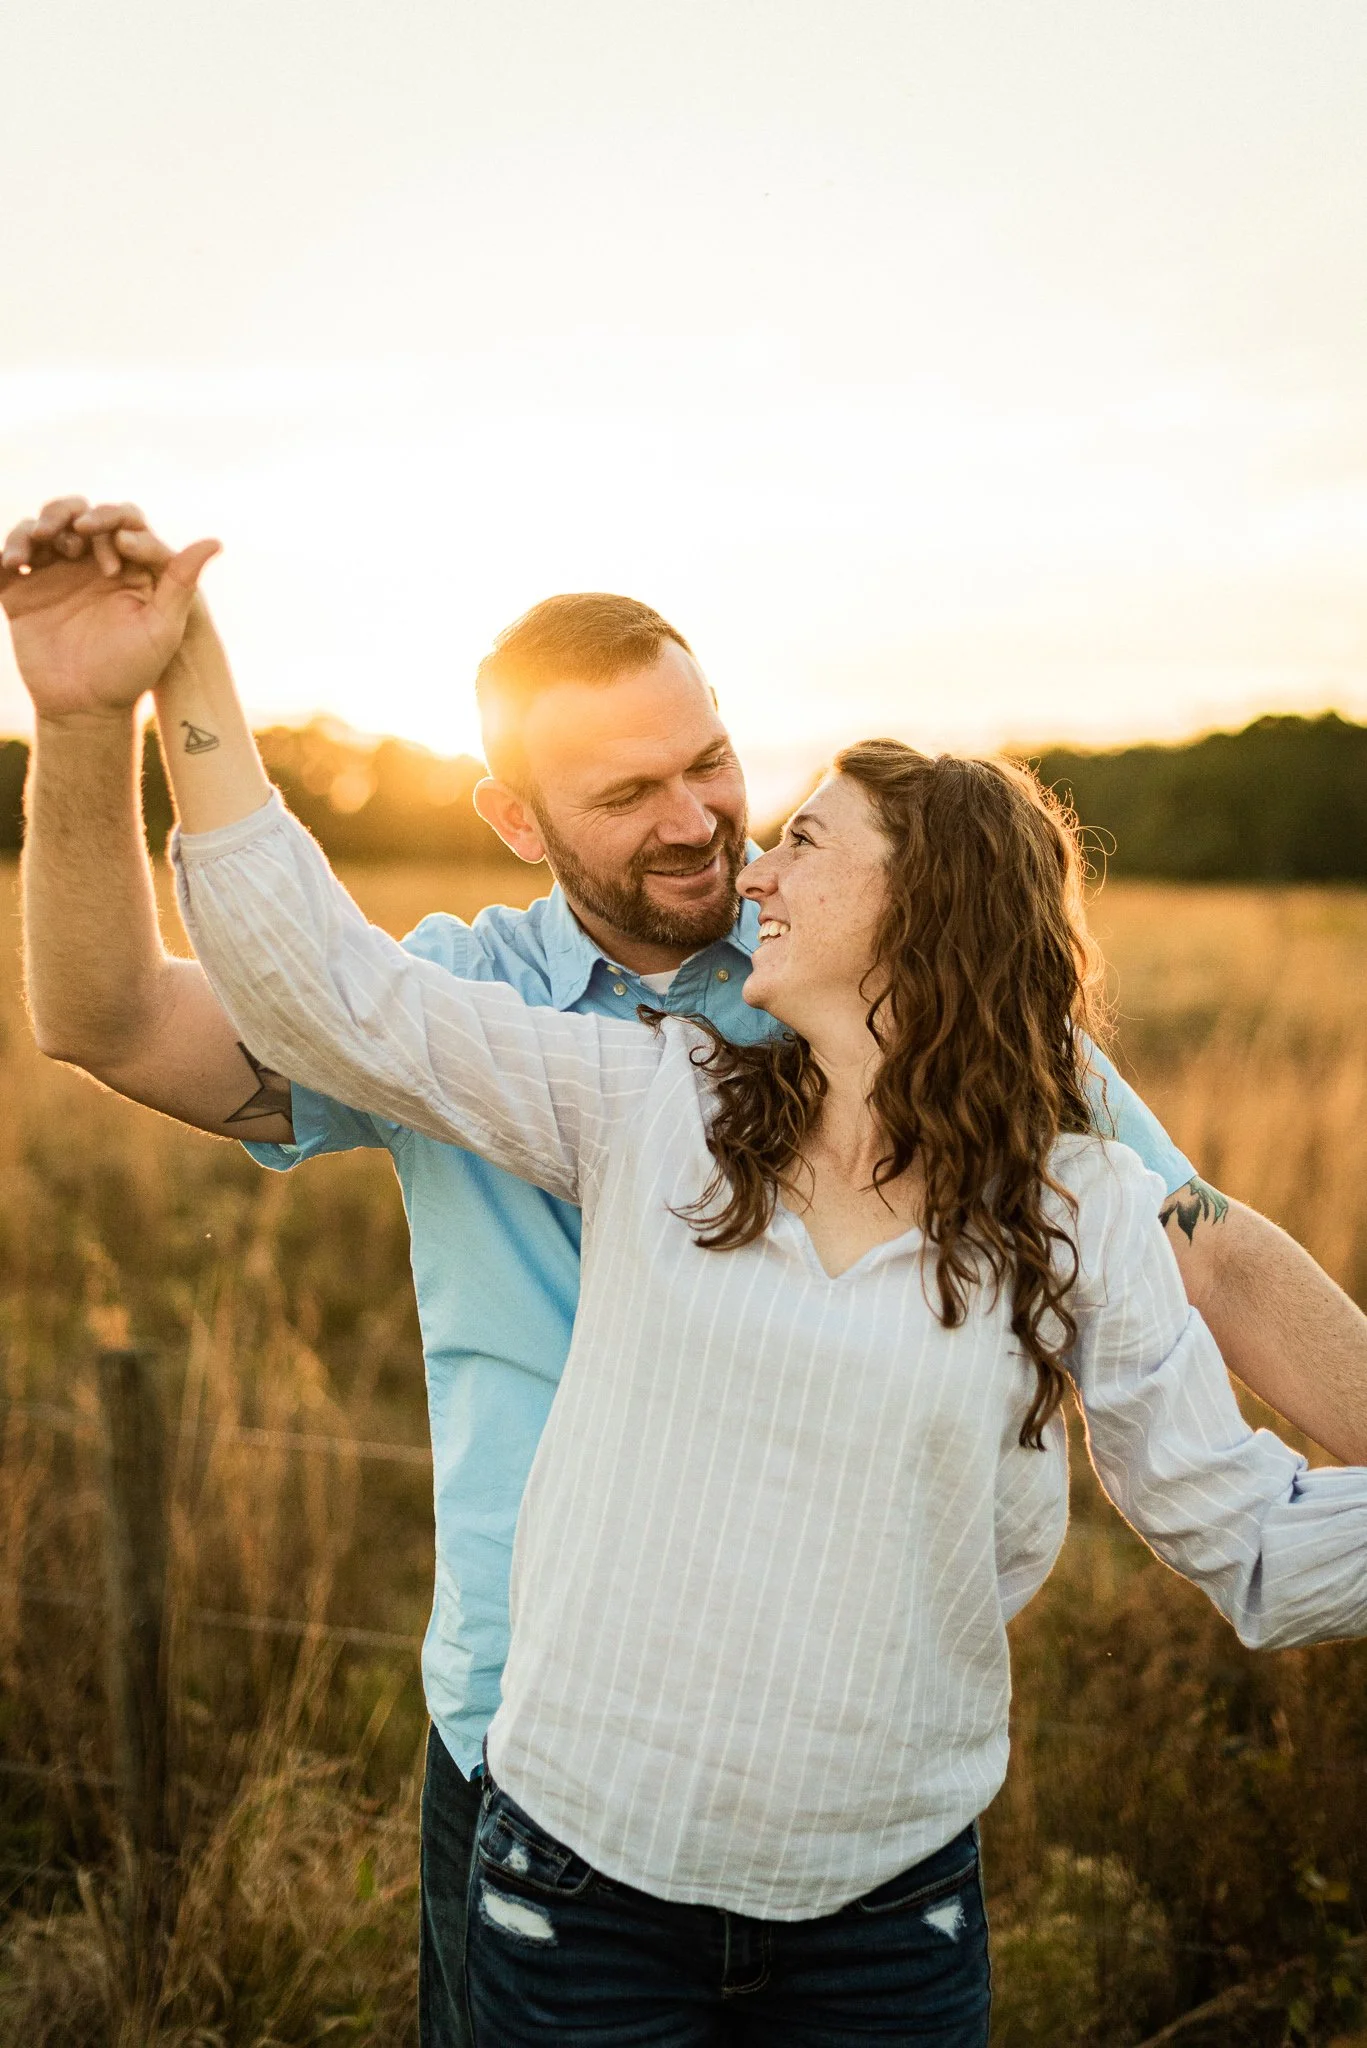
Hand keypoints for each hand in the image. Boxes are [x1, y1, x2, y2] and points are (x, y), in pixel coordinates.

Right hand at [1, 496, 219, 720]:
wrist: (85, 708)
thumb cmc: (131, 672)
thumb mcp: (163, 628)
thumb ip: (182, 581)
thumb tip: (215, 541)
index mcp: (128, 566)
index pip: (123, 522)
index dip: (117, 525)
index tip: (116, 558)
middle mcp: (90, 562)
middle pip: (79, 512)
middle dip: (73, 513)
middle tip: (75, 534)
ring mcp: (55, 573)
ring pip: (42, 526)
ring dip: (40, 524)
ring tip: (41, 541)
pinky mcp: (23, 590)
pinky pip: (10, 558)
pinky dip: (9, 550)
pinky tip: (15, 563)